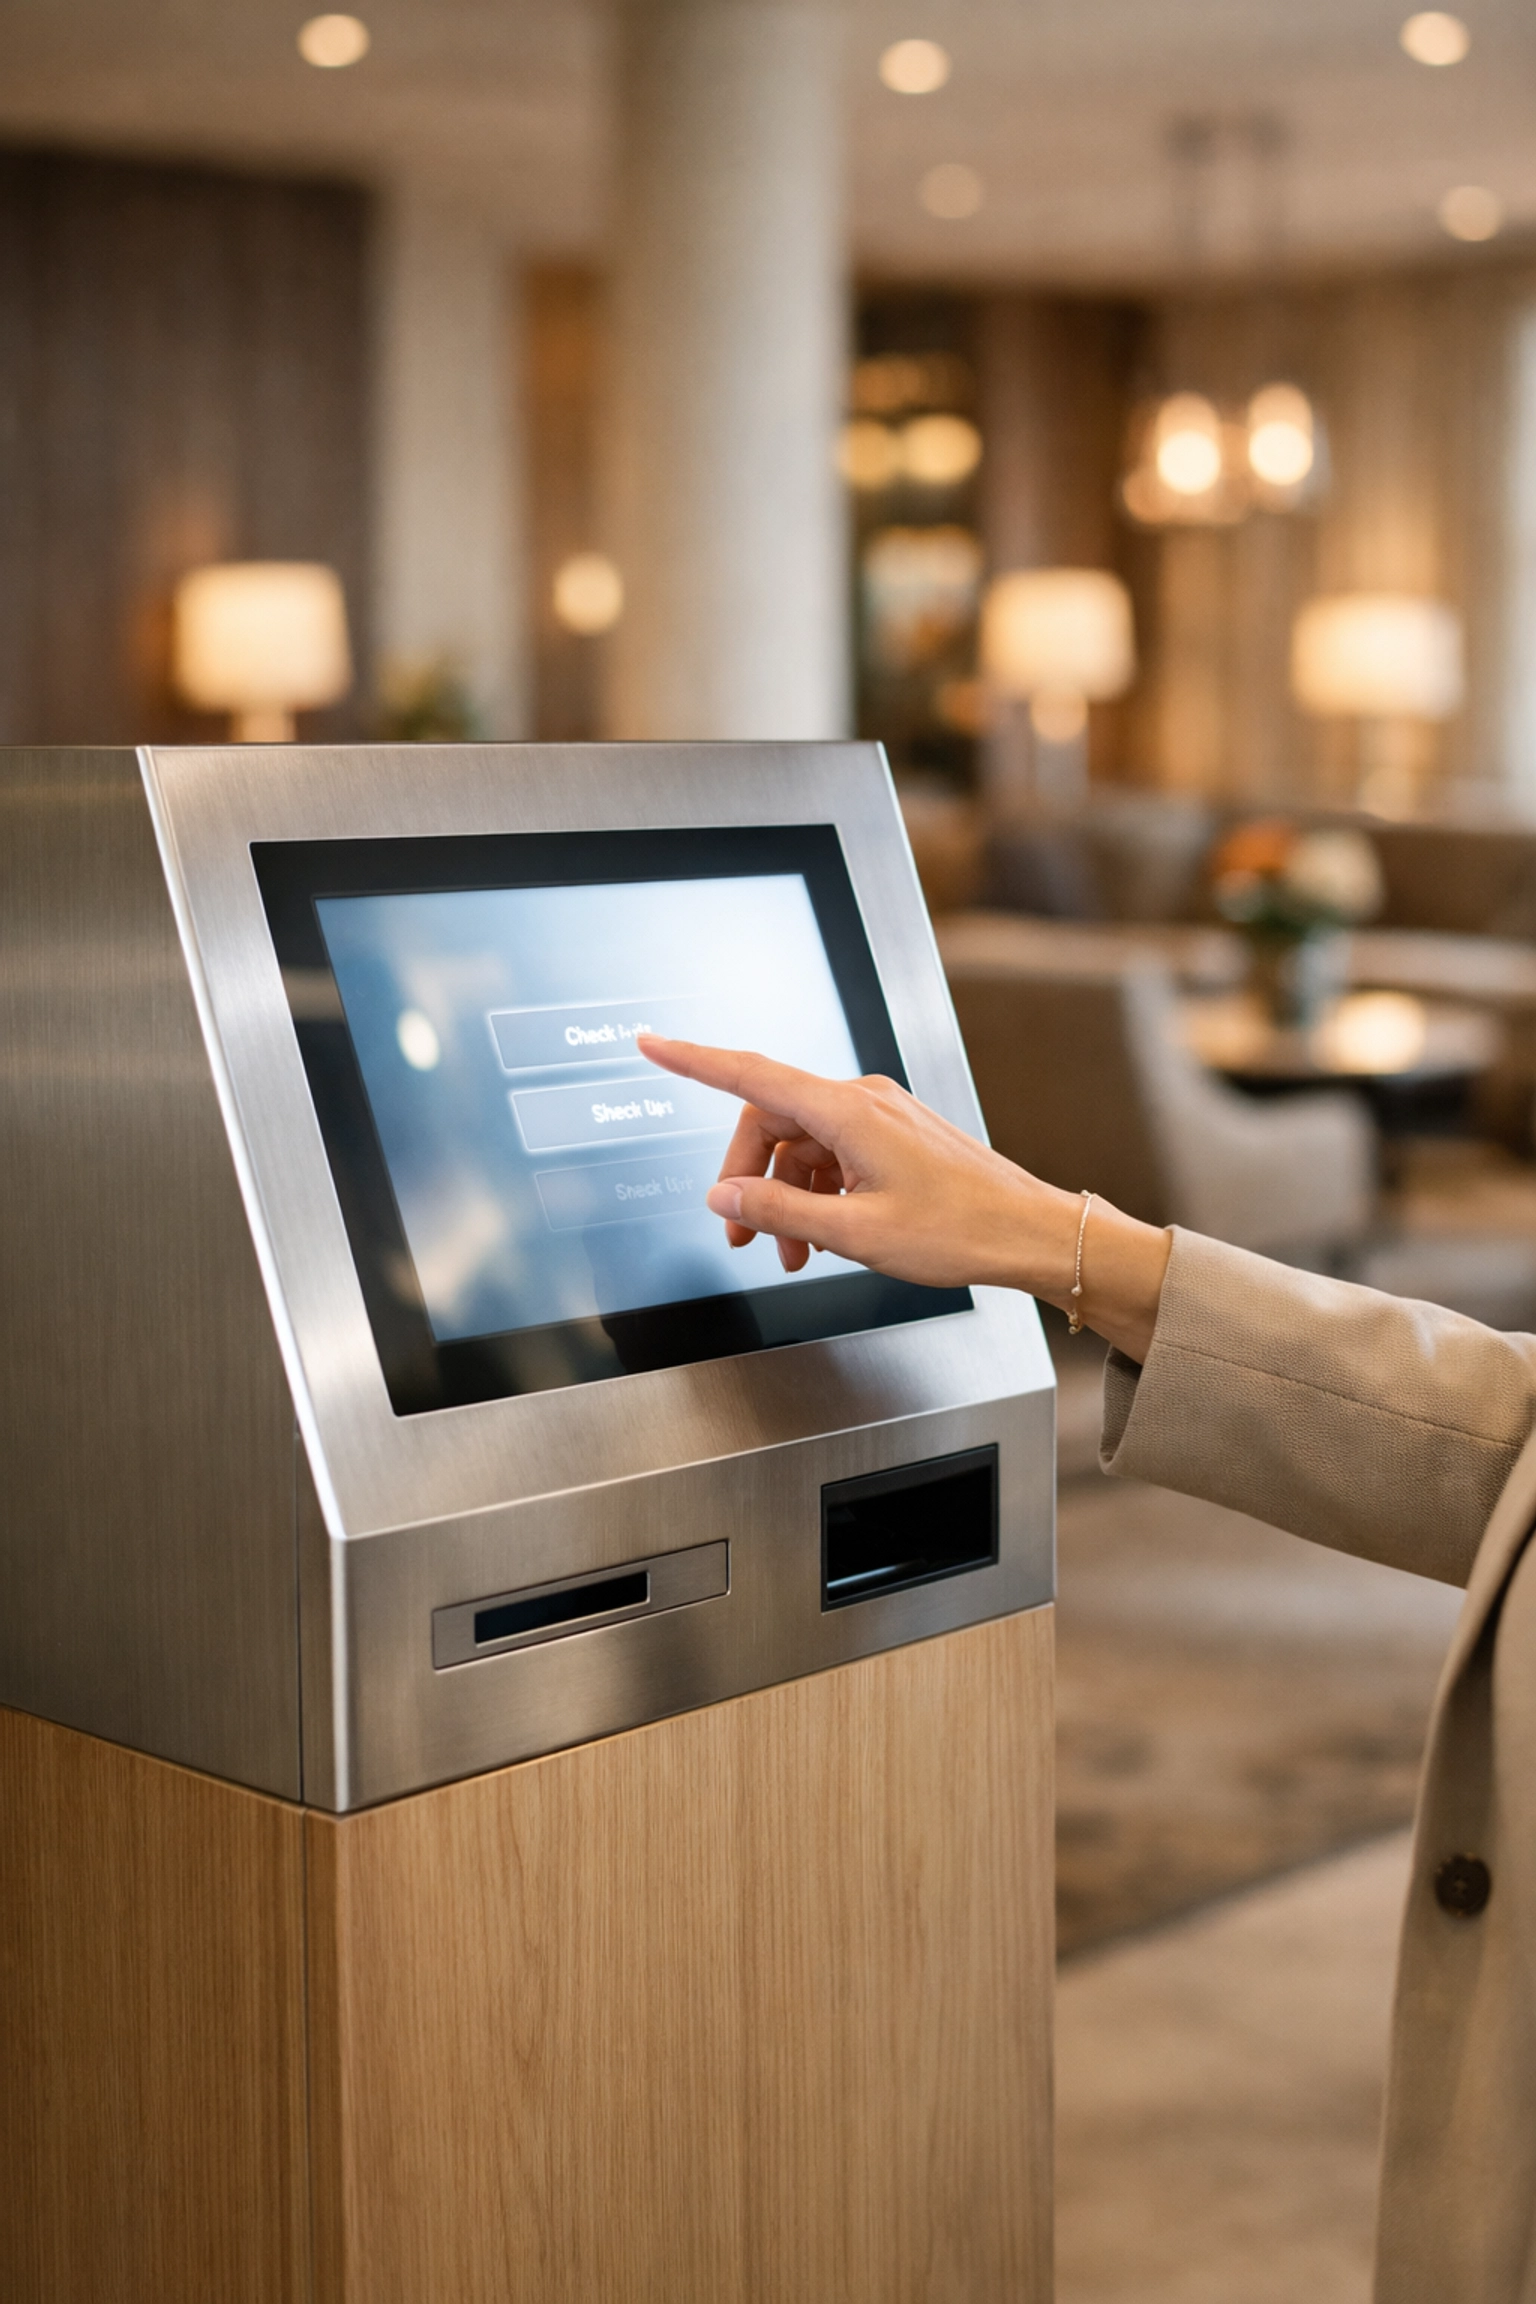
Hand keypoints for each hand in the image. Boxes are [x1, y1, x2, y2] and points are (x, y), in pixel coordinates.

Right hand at [637, 1035, 1170, 1361]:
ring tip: (789, 1252)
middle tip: (742, 1235)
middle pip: (771, 1123)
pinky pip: (833, 1154)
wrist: (1029, 1233)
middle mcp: (863, 1101)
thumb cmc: (959, 1230)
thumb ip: (779, 1212)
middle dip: (748, 1178)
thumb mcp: (854, 1233)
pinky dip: (816, 1194)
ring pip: (802, 1145)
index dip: (693, 1060)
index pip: (750, 1074)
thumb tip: (725, 1199)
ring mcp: (881, 1116)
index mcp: (848, 1111)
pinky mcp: (895, 1136)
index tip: (652, 1044)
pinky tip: (824, 1236)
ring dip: (785, 1197)